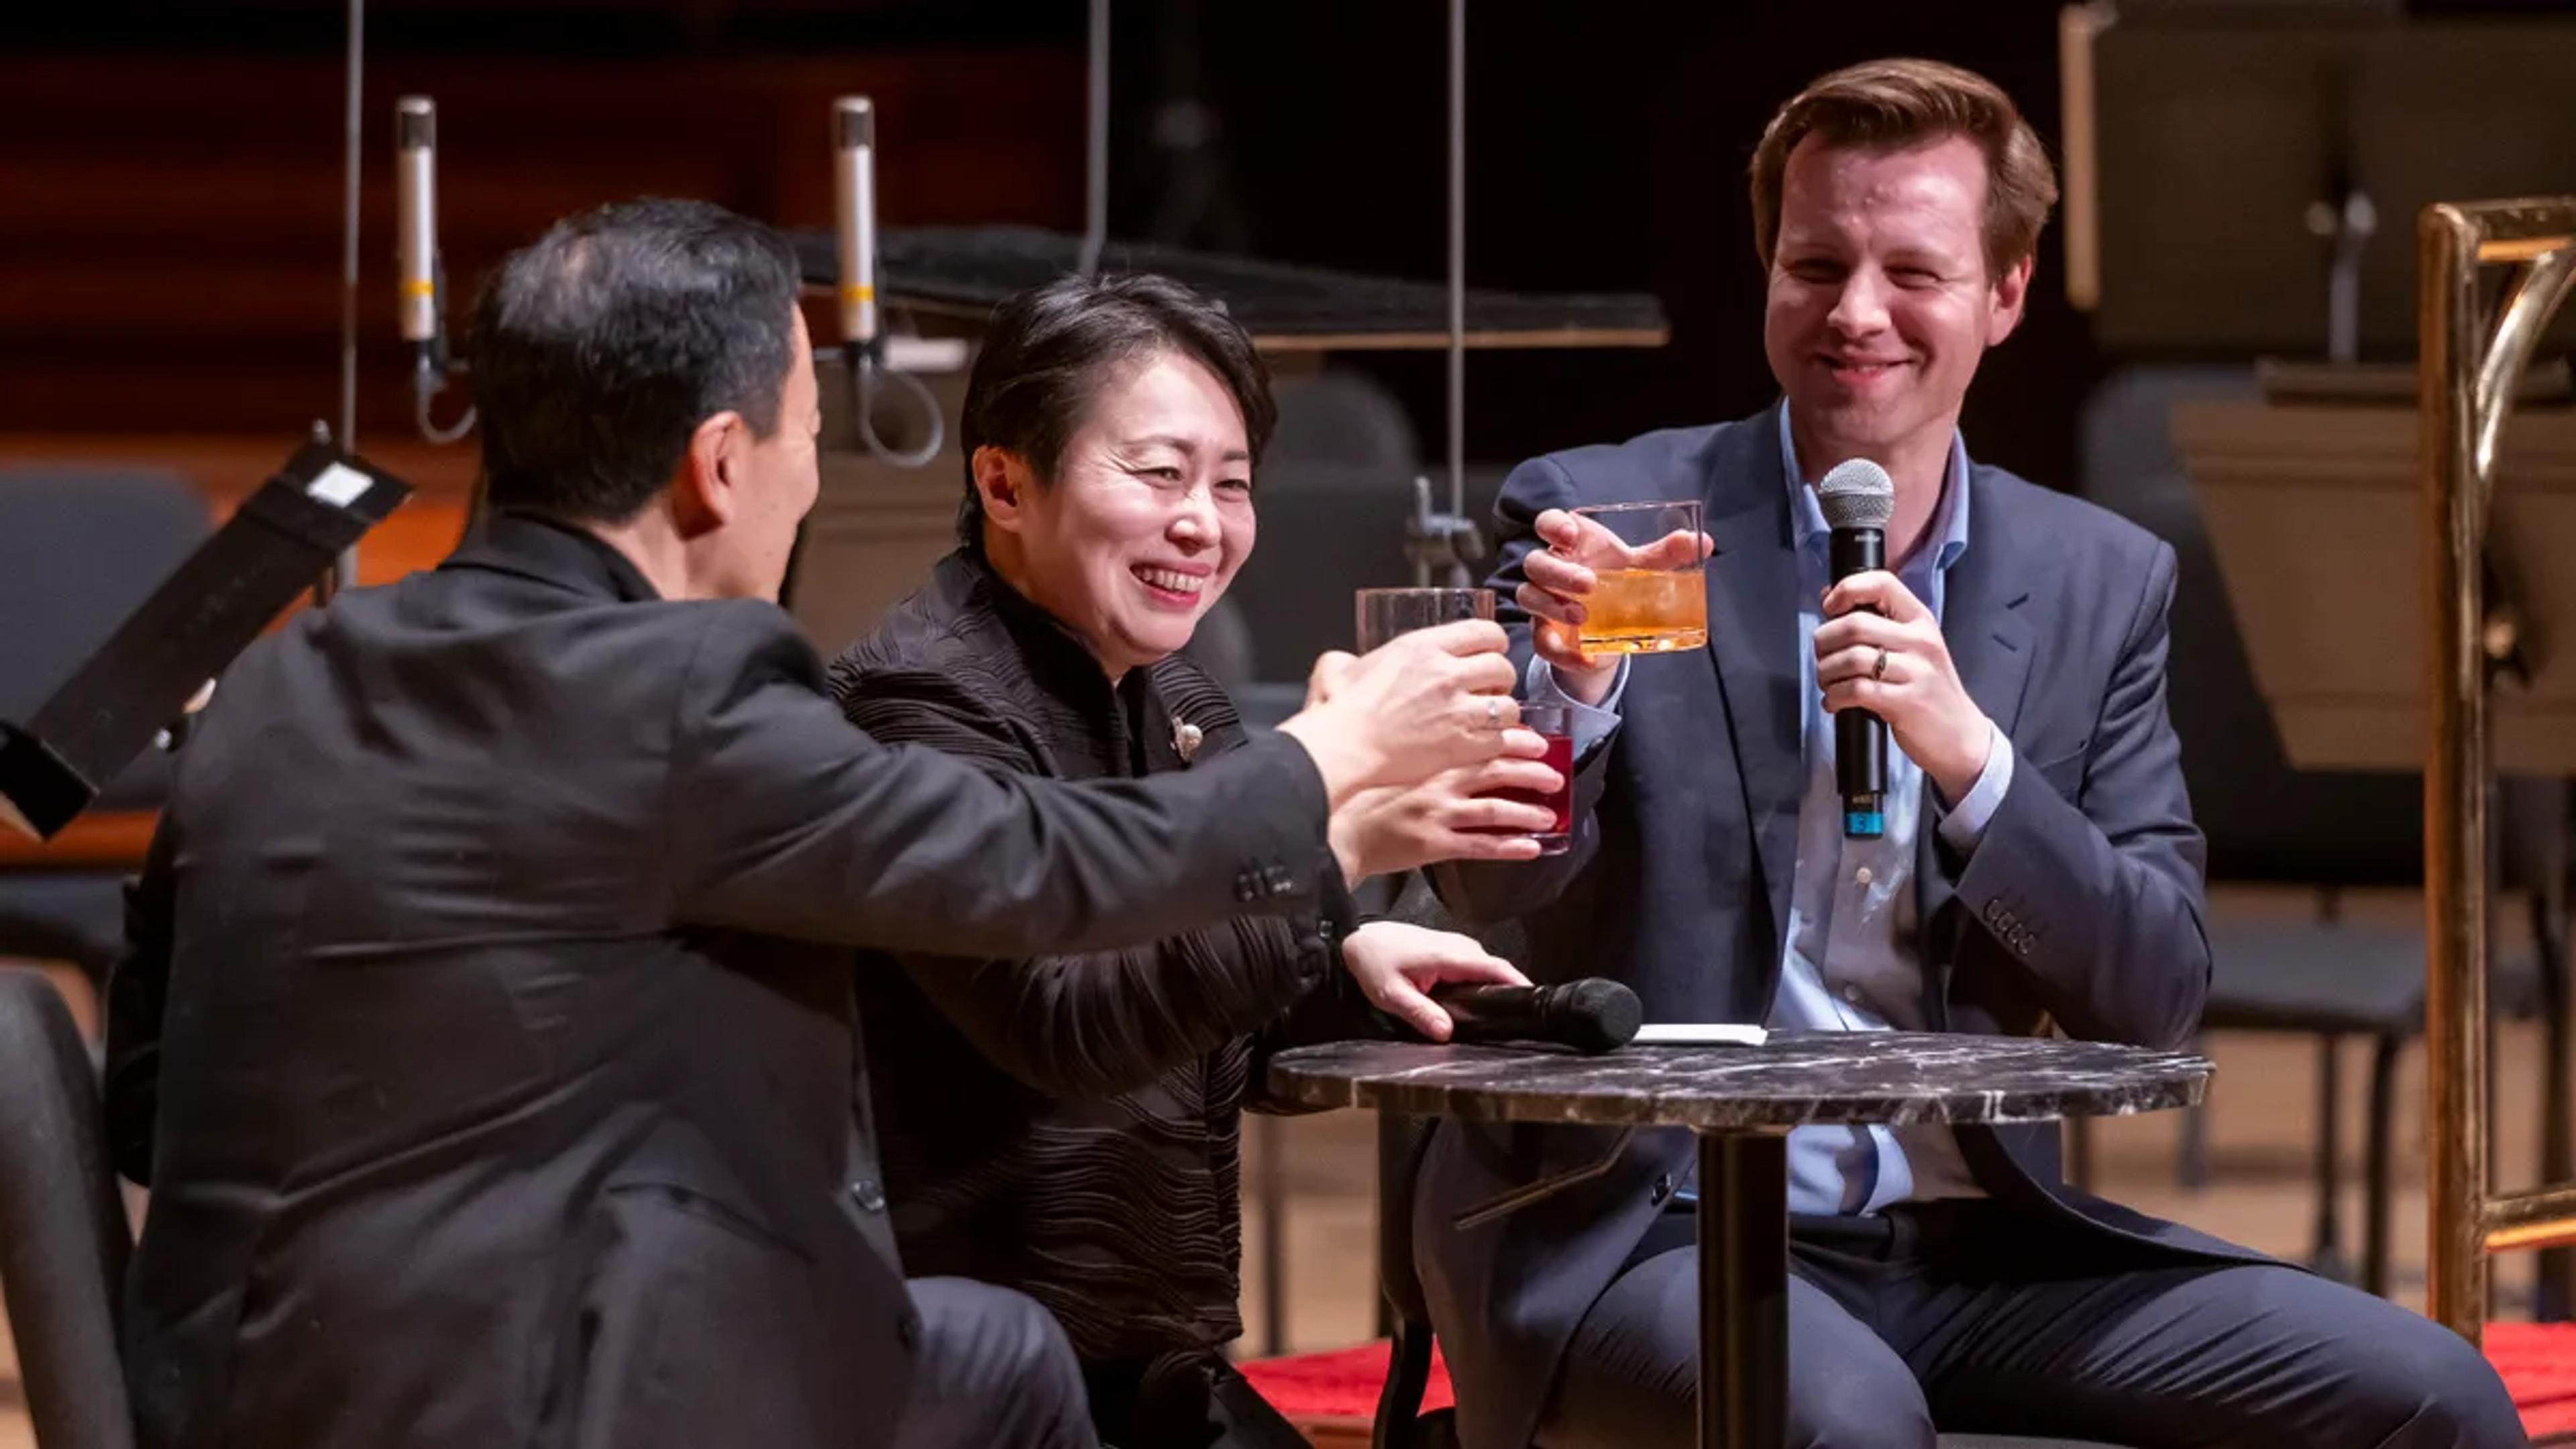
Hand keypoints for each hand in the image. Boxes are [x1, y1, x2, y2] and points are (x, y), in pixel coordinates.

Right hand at [1279, 621, 1530, 805]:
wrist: (1345, 747)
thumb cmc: (1342, 710)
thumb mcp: (1342, 666)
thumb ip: (1351, 658)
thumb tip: (1344, 662)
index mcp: (1424, 647)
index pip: (1485, 631)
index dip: (1494, 642)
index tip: (1490, 651)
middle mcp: (1446, 674)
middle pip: (1502, 666)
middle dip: (1501, 678)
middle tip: (1489, 688)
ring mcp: (1457, 710)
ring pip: (1508, 705)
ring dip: (1502, 712)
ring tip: (1487, 718)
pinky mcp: (1461, 744)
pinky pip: (1499, 738)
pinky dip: (1495, 741)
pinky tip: (1481, 742)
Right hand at [1328, 746, 1565, 882]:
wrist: (1332, 825)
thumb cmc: (1351, 787)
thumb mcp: (1378, 747)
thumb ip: (1404, 731)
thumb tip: (1417, 714)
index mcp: (1431, 756)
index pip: (1483, 742)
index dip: (1515, 741)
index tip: (1536, 741)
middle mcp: (1441, 781)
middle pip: (1499, 771)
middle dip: (1532, 772)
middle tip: (1555, 775)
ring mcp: (1440, 814)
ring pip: (1497, 810)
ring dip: (1528, 812)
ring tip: (1550, 815)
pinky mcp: (1435, 844)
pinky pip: (1482, 845)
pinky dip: (1510, 846)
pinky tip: (1531, 847)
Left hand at [1340, 920, 1529, 1040]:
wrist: (1361, 938)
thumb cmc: (1374, 963)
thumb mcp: (1391, 994)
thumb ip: (1420, 1013)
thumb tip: (1447, 1034)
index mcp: (1450, 956)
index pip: (1496, 968)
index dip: (1519, 985)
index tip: (1534, 1004)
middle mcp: (1460, 947)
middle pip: (1498, 971)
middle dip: (1511, 993)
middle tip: (1519, 1023)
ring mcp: (1458, 946)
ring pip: (1488, 969)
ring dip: (1498, 989)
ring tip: (1504, 1016)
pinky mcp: (1453, 949)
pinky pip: (1478, 967)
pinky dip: (1484, 983)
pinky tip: (1479, 1002)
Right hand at [1515, 509, 1710, 705]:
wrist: (1609, 629)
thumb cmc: (1617, 583)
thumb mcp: (1641, 567)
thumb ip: (1666, 554)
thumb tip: (1702, 541)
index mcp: (1571, 545)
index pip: (1547, 523)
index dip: (1553, 525)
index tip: (1571, 535)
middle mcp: (1551, 570)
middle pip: (1536, 563)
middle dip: (1558, 572)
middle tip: (1589, 583)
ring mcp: (1544, 603)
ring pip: (1529, 597)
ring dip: (1553, 607)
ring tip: (1584, 616)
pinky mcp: (1546, 634)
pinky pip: (1542, 643)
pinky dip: (1563, 653)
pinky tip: (1586, 659)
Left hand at [1814, 570, 1995, 803]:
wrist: (1960, 735)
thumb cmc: (1927, 689)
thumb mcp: (1912, 647)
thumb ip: (1877, 622)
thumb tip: (1830, 595)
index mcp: (1920, 620)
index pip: (1882, 583)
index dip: (1847, 589)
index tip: (1829, 608)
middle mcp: (1920, 641)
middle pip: (1855, 624)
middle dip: (1824, 641)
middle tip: (1822, 657)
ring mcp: (1915, 672)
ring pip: (1851, 658)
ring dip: (1826, 672)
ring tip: (1828, 682)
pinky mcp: (1906, 703)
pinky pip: (1856, 690)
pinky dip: (1834, 697)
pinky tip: (1834, 702)